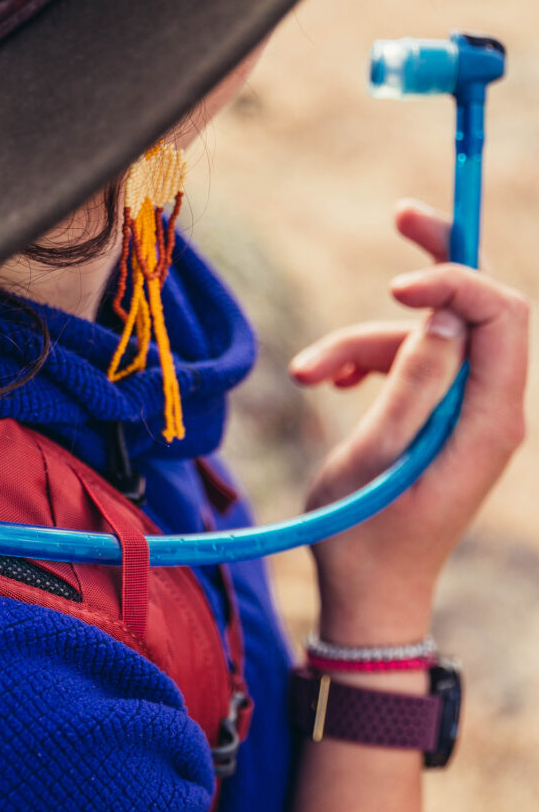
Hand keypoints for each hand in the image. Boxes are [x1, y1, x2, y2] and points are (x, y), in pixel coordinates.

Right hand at [288, 199, 529, 645]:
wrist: (370, 598)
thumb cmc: (364, 538)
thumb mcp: (375, 459)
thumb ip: (413, 383)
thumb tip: (442, 312)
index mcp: (489, 421)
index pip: (503, 313)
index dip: (456, 279)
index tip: (395, 282)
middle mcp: (491, 411)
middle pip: (478, 310)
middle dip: (434, 269)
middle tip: (400, 213)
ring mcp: (467, 416)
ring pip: (428, 341)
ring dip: (366, 342)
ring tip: (308, 374)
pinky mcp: (440, 423)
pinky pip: (414, 369)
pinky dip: (371, 365)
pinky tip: (329, 382)